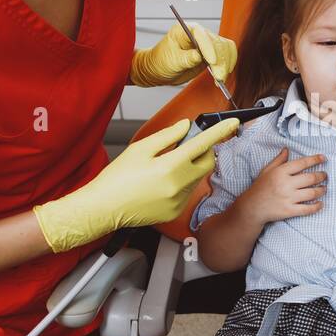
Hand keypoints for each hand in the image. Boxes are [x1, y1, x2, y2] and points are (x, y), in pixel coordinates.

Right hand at [32, 116, 238, 252]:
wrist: (103, 208)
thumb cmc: (116, 179)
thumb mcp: (139, 150)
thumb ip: (167, 136)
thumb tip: (185, 127)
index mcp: (170, 166)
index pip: (203, 144)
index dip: (220, 132)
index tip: (232, 123)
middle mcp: (179, 186)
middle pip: (207, 162)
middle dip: (204, 151)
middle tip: (188, 145)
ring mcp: (179, 201)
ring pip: (197, 178)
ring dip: (190, 168)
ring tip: (164, 168)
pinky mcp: (175, 212)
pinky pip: (187, 192)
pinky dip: (181, 184)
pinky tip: (160, 184)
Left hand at [129, 21, 237, 87]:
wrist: (159, 70)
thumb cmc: (161, 61)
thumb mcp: (171, 61)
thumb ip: (186, 58)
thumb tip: (198, 56)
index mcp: (187, 30)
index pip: (203, 35)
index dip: (209, 48)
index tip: (212, 62)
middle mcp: (200, 35)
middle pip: (218, 43)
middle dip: (220, 60)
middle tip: (219, 76)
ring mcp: (207, 45)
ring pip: (225, 49)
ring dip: (225, 64)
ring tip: (220, 79)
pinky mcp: (212, 55)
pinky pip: (225, 56)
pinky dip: (226, 66)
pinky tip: (221, 77)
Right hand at [240, 149, 327, 224]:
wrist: (252, 207)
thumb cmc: (259, 187)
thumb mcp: (267, 170)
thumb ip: (279, 160)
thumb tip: (287, 149)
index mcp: (281, 172)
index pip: (303, 163)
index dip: (315, 159)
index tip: (324, 158)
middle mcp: (286, 184)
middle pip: (311, 178)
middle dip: (322, 176)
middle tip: (325, 175)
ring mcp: (288, 198)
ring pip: (312, 193)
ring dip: (322, 190)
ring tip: (324, 188)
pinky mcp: (289, 211)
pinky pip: (308, 209)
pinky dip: (317, 206)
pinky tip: (321, 204)